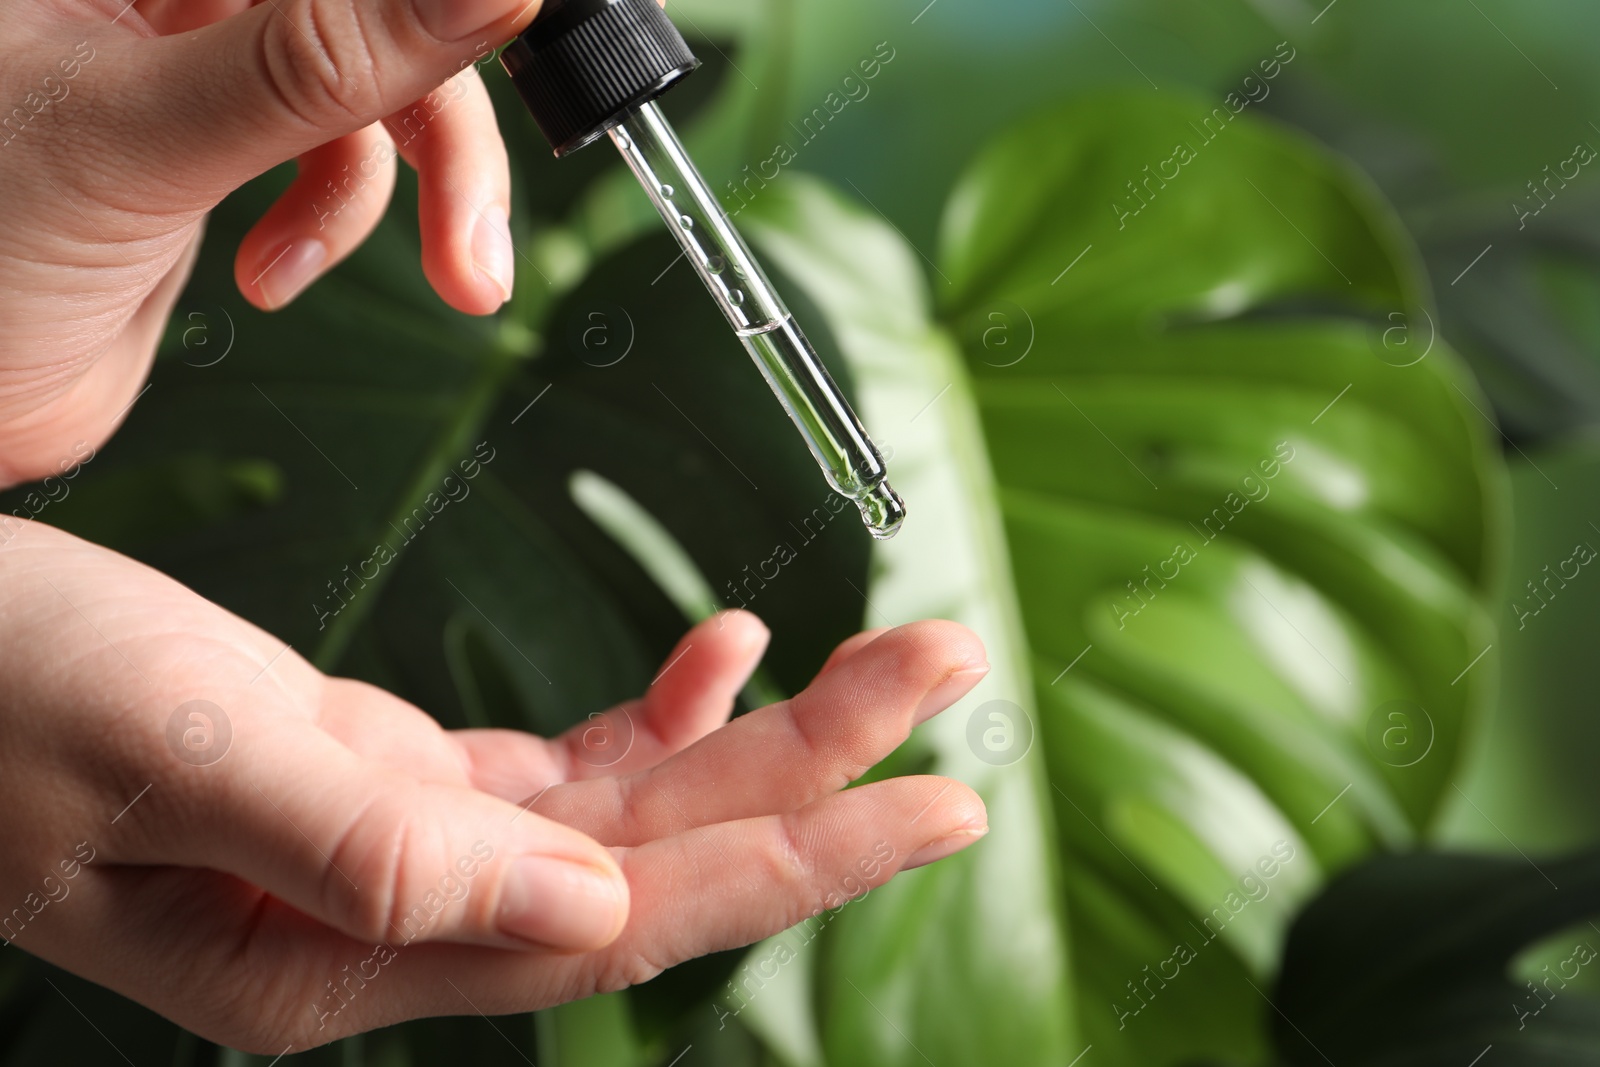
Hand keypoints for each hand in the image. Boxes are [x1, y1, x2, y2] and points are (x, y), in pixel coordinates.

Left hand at [0, 0, 549, 486]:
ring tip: (447, 280)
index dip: (437, 9)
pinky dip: (337, 223)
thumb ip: (322, 57)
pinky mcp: (219, 130)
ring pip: (375, 85)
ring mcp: (199, 50)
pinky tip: (275, 272)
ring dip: (424, 192)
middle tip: (483, 228)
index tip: (520, 42)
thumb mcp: (141, 135)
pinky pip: (335, 153)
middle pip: (375, 16)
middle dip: (449, 127)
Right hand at [0, 520, 989, 1051]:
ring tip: (883, 657)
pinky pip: (562, 759)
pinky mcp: (395, 775)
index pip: (624, 918)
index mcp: (349, 950)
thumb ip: (370, 848)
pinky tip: (717, 656)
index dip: (790, 857)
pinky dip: (650, 705)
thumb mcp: (176, 756)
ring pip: (629, 800)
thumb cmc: (5, 697)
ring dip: (755, 726)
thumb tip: (578, 917)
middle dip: (815, 770)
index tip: (933, 803)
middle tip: (949, 683)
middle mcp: (403, 917)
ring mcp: (409, 847)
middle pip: (659, 855)